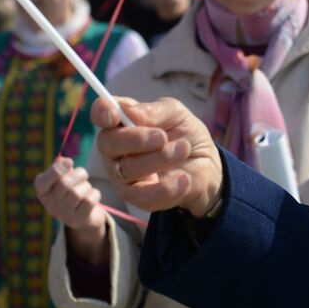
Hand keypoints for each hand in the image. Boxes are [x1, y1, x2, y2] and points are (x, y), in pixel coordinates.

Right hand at [35, 157, 108, 264]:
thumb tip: (63, 160)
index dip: (56, 170)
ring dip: (86, 186)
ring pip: (77, 193)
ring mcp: (64, 215)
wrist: (82, 215)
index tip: (70, 162)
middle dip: (78, 175)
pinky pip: (89, 201)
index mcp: (43, 192)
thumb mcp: (63, 178)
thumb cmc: (71, 190)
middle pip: (64, 185)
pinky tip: (92, 196)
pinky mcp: (78, 220)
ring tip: (86, 187)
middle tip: (83, 175)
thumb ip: (61, 167)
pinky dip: (94, 194)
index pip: (42, 182)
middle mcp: (50, 205)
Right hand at [91, 96, 222, 216]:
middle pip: (107, 143)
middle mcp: (116, 148)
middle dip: (135, 139)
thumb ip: (154, 111)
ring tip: (183, 149)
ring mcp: (123, 174)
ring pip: (127, 169)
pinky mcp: (137, 196)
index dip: (102, 112)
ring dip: (159, 159)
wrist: (206, 165)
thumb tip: (131, 112)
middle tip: (162, 137)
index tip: (113, 115)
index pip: (101, 114)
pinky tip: (184, 179)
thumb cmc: (185, 134)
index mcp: (122, 121)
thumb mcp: (176, 114)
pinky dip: (165, 188)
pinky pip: (141, 196)